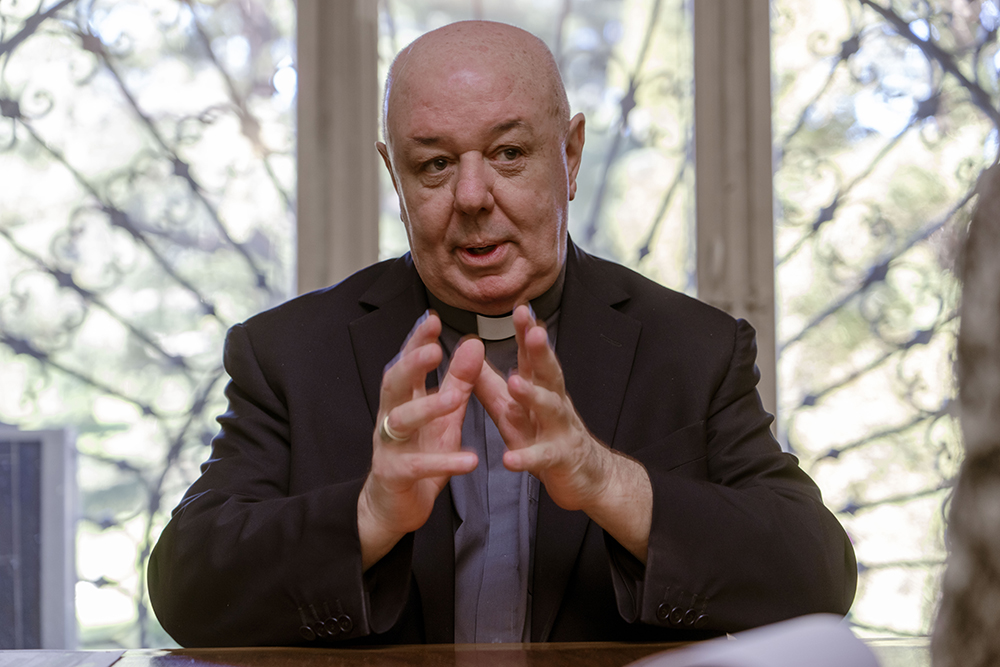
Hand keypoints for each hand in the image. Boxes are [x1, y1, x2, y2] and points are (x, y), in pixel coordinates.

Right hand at [358, 312, 483, 569]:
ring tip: (454, 399)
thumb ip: (459, 380)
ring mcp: (389, 446)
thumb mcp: (444, 415)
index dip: (416, 340)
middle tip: (433, 349)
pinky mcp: (395, 475)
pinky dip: (444, 462)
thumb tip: (474, 342)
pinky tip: (469, 460)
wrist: (393, 506)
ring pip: (402, 423)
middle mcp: (390, 417)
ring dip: (428, 408)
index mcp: (402, 399)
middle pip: (394, 385)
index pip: (406, 362)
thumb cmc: (420, 452)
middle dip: (411, 365)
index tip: (432, 319)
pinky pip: (418, 466)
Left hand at [474, 305, 651, 559]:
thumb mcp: (513, 411)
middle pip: (549, 372)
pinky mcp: (559, 461)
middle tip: (533, 329)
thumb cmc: (543, 437)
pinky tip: (510, 459)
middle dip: (540, 351)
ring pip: (550, 409)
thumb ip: (490, 384)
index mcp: (540, 389)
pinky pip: (542, 458)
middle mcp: (554, 404)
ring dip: (533, 395)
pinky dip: (527, 458)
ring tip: (516, 382)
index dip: (527, 332)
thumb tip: (468, 352)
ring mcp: (560, 431)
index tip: (520, 307)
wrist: (586, 477)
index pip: (533, 356)